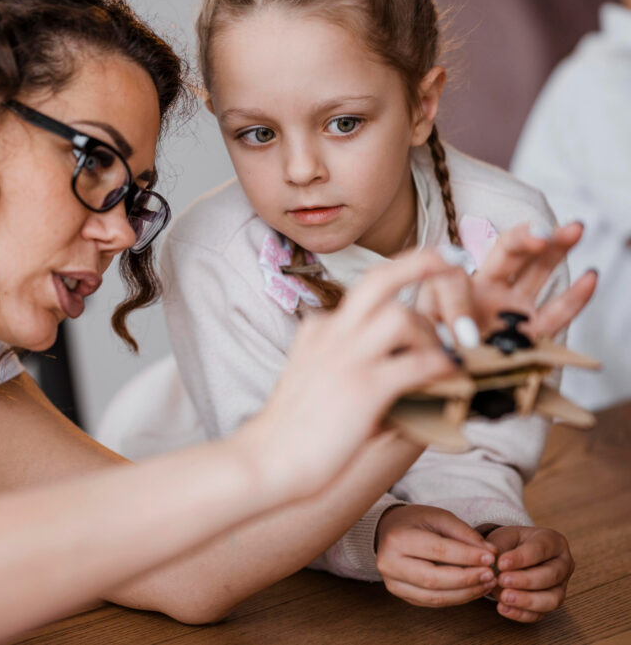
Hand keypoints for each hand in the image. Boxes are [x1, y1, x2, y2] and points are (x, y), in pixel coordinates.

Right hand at [240, 250, 458, 500]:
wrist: (269, 459)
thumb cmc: (291, 430)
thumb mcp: (309, 380)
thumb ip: (337, 363)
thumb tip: (384, 366)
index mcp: (317, 332)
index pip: (362, 296)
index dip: (398, 283)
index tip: (420, 273)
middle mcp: (331, 335)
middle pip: (378, 280)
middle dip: (418, 262)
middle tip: (447, 258)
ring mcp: (347, 359)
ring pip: (402, 316)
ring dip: (431, 334)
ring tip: (440, 357)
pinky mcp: (365, 388)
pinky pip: (418, 363)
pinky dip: (441, 368)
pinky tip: (448, 380)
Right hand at [376, 505, 497, 606]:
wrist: (388, 530)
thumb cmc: (414, 521)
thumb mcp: (438, 516)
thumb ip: (463, 532)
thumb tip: (490, 552)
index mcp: (397, 538)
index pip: (437, 550)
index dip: (467, 556)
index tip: (490, 557)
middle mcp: (390, 563)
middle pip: (434, 579)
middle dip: (467, 579)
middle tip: (491, 574)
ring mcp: (392, 582)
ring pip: (434, 597)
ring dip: (466, 593)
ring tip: (486, 583)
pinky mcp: (400, 594)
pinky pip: (432, 602)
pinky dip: (456, 598)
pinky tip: (473, 589)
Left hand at [415, 222, 595, 345]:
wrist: (441, 382)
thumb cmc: (423, 354)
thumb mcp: (417, 334)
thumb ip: (431, 324)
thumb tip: (455, 330)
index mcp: (452, 285)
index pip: (456, 274)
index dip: (456, 299)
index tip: (459, 334)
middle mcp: (486, 290)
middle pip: (509, 253)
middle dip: (527, 239)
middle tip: (545, 232)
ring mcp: (511, 309)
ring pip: (537, 271)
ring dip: (556, 249)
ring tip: (575, 229)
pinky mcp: (530, 334)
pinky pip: (555, 314)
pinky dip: (574, 298)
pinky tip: (590, 277)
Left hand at [484, 525, 573, 622]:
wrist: (512, 554)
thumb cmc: (510, 543)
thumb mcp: (503, 537)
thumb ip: (499, 547)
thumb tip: (492, 561)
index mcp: (553, 541)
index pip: (540, 549)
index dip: (521, 558)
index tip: (501, 563)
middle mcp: (563, 564)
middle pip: (551, 575)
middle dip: (525, 580)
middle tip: (501, 580)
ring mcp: (561, 586)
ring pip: (552, 599)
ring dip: (527, 600)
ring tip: (504, 597)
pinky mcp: (551, 603)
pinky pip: (541, 614)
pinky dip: (522, 613)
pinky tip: (504, 608)